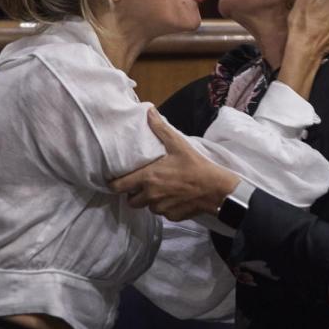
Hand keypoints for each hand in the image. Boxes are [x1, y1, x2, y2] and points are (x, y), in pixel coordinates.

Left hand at [110, 109, 239, 221]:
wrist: (214, 188)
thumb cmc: (195, 165)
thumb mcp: (177, 144)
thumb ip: (160, 129)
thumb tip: (149, 111)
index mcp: (147, 178)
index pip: (118, 186)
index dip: (114, 184)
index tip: (116, 180)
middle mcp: (150, 195)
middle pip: (131, 201)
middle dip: (134, 194)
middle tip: (142, 185)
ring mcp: (161, 208)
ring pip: (148, 207)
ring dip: (151, 200)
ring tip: (161, 190)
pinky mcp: (172, 216)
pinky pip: (163, 213)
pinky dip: (166, 207)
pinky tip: (175, 198)